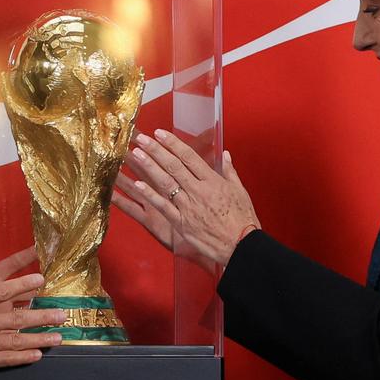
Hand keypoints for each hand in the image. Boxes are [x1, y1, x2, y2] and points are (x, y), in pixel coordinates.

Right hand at [0, 261, 64, 379]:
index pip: (1, 291)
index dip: (23, 284)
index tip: (40, 279)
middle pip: (18, 318)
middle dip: (43, 316)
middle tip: (62, 314)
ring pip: (18, 341)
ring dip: (40, 338)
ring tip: (59, 337)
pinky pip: (6, 359)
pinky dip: (23, 358)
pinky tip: (38, 356)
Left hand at [122, 129, 260, 270]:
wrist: (242, 246)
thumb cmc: (243, 219)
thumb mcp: (240, 191)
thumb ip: (229, 171)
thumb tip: (225, 154)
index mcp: (212, 181)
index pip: (189, 157)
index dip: (173, 143)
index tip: (160, 133)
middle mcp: (198, 190)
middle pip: (173, 166)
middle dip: (156, 150)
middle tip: (140, 138)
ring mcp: (188, 206)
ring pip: (166, 182)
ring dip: (149, 167)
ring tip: (136, 154)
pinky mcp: (182, 223)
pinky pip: (163, 206)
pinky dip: (150, 195)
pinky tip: (138, 185)